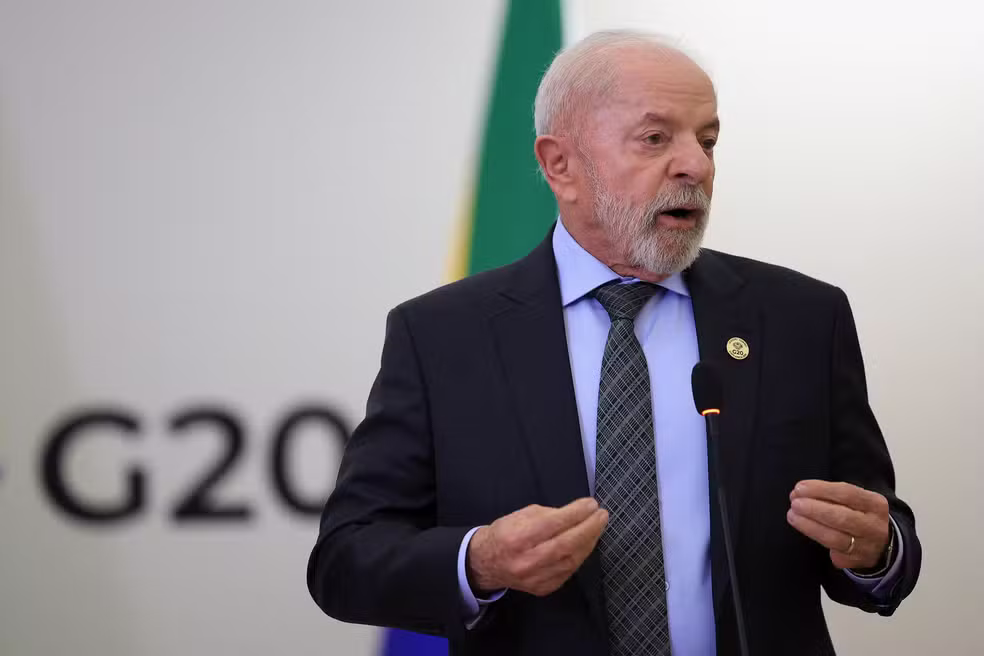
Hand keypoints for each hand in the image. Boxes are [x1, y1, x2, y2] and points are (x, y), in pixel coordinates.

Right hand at [467, 497, 608, 596]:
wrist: (488, 563)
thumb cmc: (505, 533)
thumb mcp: (520, 515)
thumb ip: (548, 515)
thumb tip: (576, 513)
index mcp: (518, 538)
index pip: (553, 524)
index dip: (576, 513)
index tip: (591, 504)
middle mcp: (527, 561)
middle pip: (567, 544)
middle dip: (589, 528)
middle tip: (602, 515)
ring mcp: (536, 578)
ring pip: (572, 560)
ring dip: (589, 542)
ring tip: (597, 527)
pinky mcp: (544, 588)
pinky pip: (569, 571)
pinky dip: (580, 556)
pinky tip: (586, 544)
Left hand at [787, 480, 890, 569]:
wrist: (880, 545)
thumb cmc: (858, 514)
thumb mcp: (855, 500)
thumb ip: (832, 494)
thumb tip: (800, 492)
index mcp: (875, 504)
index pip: (847, 494)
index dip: (821, 490)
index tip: (800, 487)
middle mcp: (874, 526)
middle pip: (842, 518)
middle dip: (814, 509)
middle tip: (795, 503)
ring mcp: (865, 547)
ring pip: (834, 538)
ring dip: (809, 526)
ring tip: (792, 515)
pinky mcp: (854, 561)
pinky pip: (831, 551)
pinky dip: (815, 538)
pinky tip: (803, 529)